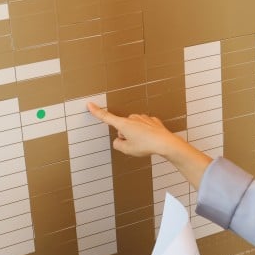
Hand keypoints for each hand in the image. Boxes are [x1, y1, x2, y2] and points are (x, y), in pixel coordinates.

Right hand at [88, 102, 212, 187]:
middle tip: (134, 144)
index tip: (90, 105)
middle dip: (125, 135)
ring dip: (135, 134)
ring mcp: (142, 118)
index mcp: (123, 124)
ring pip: (133, 127)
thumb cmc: (146, 146)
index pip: (106, 117)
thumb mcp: (127, 150)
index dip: (97, 112)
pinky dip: (145, 133)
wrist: (165, 143)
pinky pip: (144, 128)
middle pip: (122, 127)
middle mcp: (132, 118)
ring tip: (144, 143)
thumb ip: (118, 144)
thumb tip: (118, 140)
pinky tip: (151, 139)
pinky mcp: (151, 120)